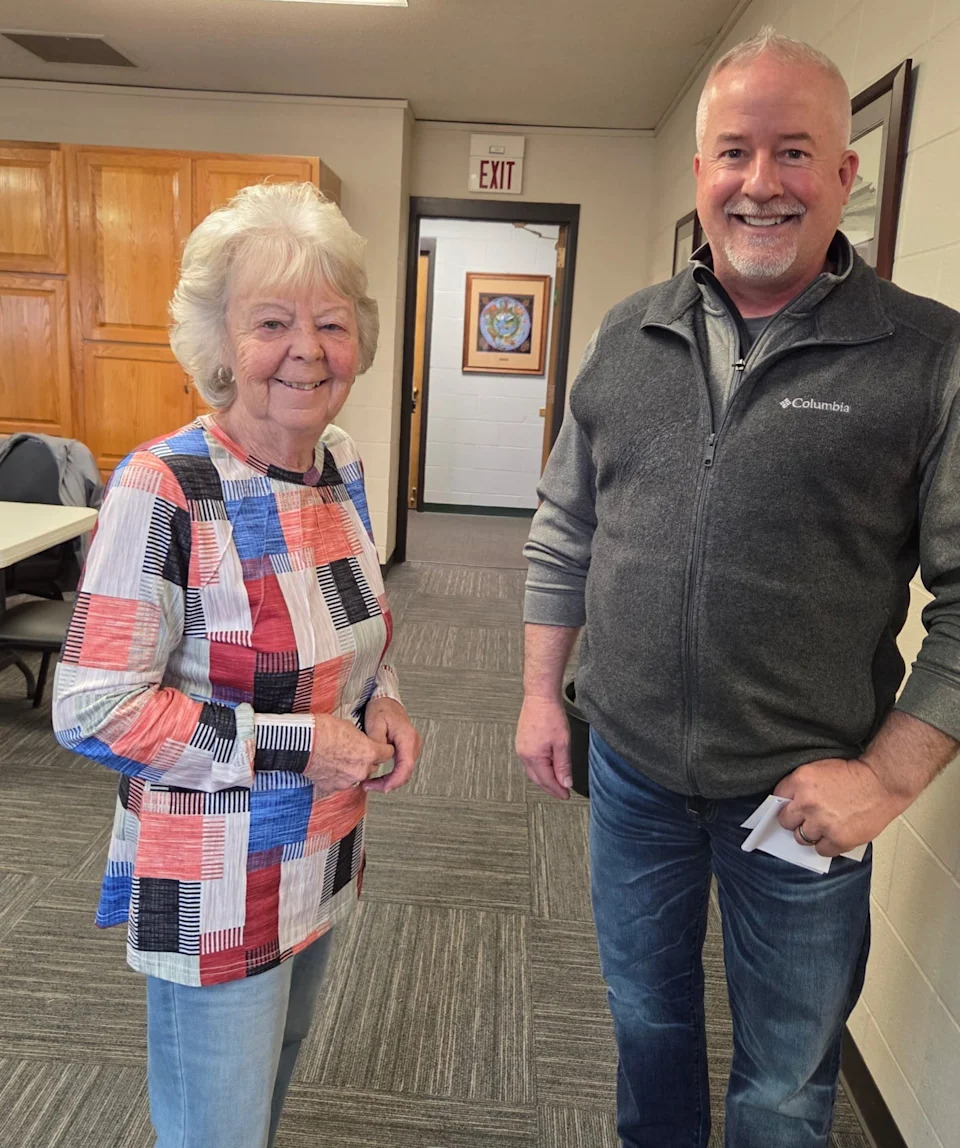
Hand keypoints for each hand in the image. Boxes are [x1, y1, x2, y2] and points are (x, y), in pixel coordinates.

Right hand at [308, 714, 394, 797]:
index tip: (380, 746)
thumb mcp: (349, 726)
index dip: (383, 747)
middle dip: (367, 759)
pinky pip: (342, 782)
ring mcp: (347, 781)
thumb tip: (361, 741)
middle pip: (372, 765)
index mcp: (369, 752)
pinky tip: (329, 765)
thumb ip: (360, 739)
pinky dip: (338, 775)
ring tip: (338, 757)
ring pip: (357, 775)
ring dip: (352, 768)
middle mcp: (361, 770)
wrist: (301, 743)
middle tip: (354, 750)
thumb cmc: (321, 730)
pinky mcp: (333, 787)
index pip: (388, 752)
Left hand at [361, 697, 421, 792]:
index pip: (406, 766)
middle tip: (369, 786)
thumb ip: (376, 742)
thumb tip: (377, 760)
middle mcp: (414, 743)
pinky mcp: (408, 750)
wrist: (385, 702)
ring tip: (371, 782)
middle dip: (389, 783)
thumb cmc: (381, 709)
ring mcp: (412, 747)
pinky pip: (402, 767)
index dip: (394, 780)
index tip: (382, 788)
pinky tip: (379, 777)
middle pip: (406, 772)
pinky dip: (391, 775)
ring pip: (404, 772)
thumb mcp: (375, 723)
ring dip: (389, 780)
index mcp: (408, 737)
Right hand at [516, 695, 572, 799]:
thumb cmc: (550, 715)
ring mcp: (521, 748)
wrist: (540, 697)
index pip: (547, 781)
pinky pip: (529, 762)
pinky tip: (546, 768)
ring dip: (544, 779)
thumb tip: (565, 783)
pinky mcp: (522, 741)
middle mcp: (523, 754)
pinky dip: (539, 769)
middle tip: (562, 793)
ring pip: (532, 771)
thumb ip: (563, 765)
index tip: (566, 795)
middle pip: (537, 779)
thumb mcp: (562, 743)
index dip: (558, 790)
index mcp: (533, 757)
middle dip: (550, 788)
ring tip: (556, 783)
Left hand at [773, 757, 911, 855]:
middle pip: (785, 821)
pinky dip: (827, 845)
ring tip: (824, 826)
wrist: (882, 782)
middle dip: (795, 820)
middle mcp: (807, 803)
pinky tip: (834, 835)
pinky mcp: (838, 839)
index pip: (777, 799)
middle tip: (808, 818)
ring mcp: (822, 823)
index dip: (786, 804)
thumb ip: (801, 786)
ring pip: (801, 838)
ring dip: (811, 834)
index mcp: (800, 781)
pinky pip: (821, 850)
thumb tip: (788, 803)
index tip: (791, 807)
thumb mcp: (819, 769)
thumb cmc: (855, 775)